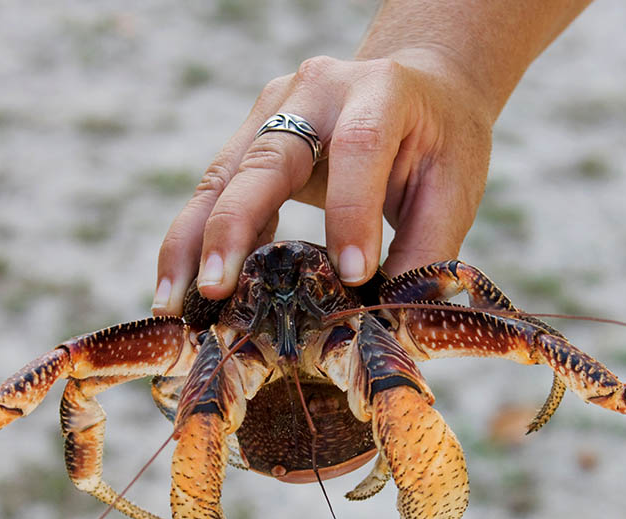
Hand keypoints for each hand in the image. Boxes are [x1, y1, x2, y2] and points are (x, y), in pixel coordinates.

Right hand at [153, 50, 494, 315]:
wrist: (416, 90)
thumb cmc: (438, 142)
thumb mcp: (453, 189)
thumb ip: (427, 250)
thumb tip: (388, 320)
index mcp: (380, 91)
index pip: (358, 147)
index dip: (351, 211)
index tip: (352, 277)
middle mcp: (315, 91)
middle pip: (264, 159)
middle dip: (233, 228)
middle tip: (214, 292)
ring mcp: (272, 109)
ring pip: (220, 177)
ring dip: (190, 243)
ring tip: (172, 304)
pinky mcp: (250, 137)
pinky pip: (215, 191)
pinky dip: (194, 241)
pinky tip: (181, 288)